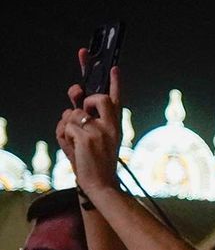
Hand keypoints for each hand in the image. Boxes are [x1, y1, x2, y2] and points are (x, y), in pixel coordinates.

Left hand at [57, 59, 123, 193]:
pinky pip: (65, 125)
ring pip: (73, 112)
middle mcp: (112, 125)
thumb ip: (82, 115)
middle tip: (82, 113)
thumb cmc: (92, 160)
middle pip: (99, 98)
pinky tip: (72, 148)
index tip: (114, 67)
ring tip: (74, 142)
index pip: (116, 98)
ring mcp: (101, 131)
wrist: (99, 183)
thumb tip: (74, 95)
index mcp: (114, 124)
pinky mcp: (87, 137)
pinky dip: (62, 135)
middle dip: (85, 100)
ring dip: (66, 125)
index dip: (115, 81)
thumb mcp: (88, 135)